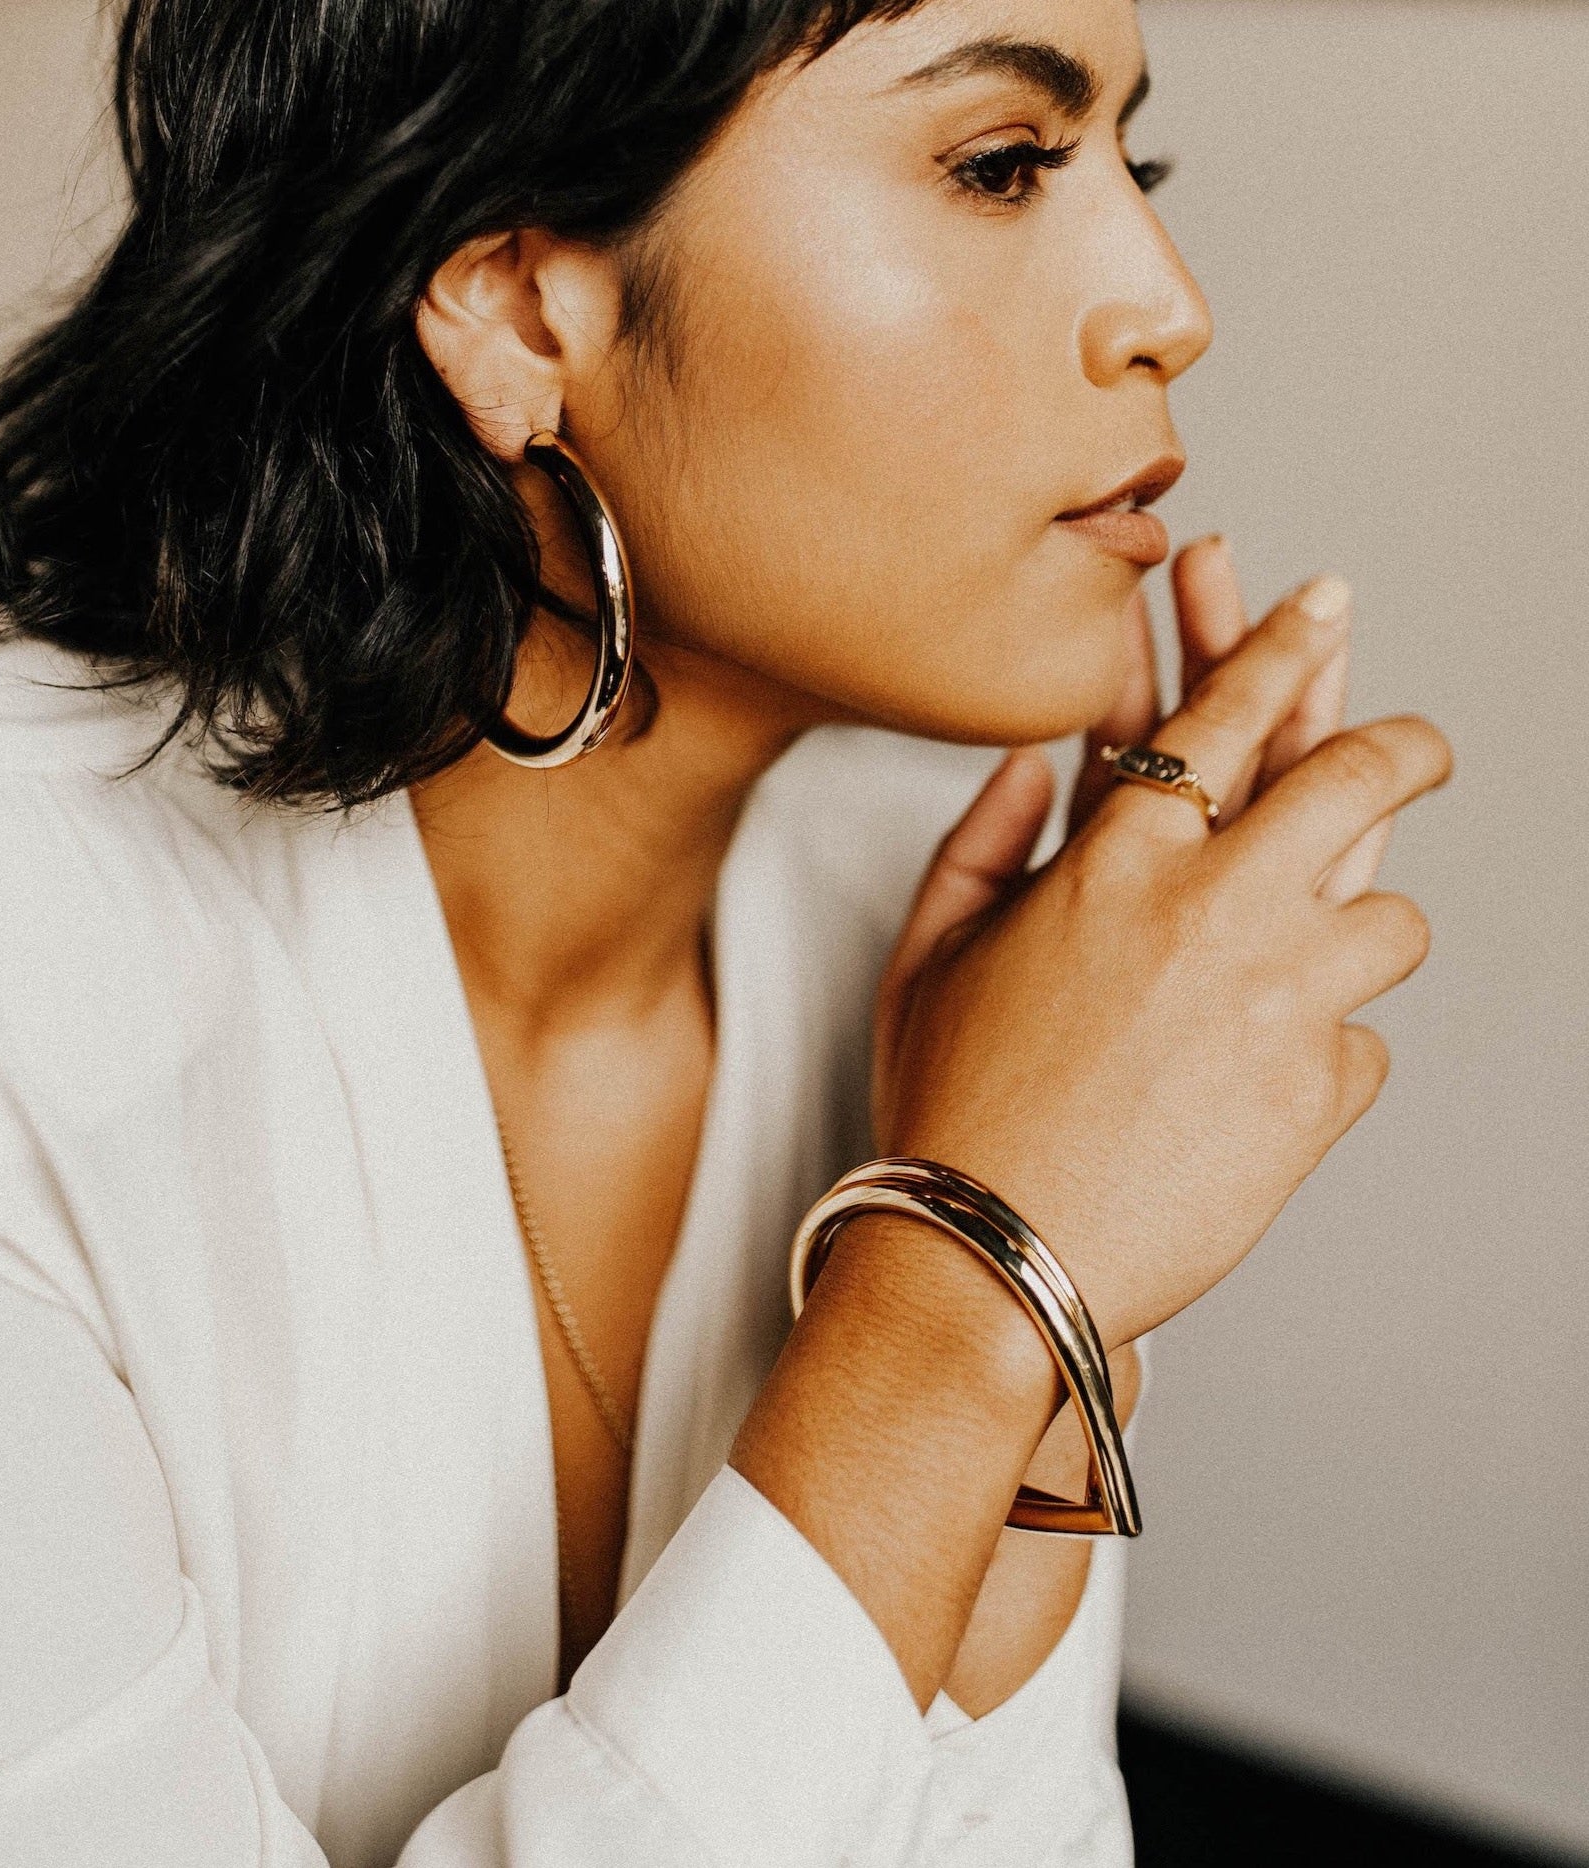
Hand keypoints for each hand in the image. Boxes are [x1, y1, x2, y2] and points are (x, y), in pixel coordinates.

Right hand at [874, 562, 1449, 1346]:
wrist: (992, 1257)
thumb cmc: (951, 1107)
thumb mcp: (928, 952)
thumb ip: (983, 838)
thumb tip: (1039, 764)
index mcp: (1114, 863)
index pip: (1223, 714)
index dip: (1279, 643)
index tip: (1319, 603)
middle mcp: (1213, 909)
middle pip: (1356, 778)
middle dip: (1401, 745)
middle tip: (1417, 747)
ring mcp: (1281, 999)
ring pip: (1390, 915)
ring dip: (1358, 925)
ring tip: (1309, 959)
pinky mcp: (1318, 1092)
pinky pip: (1363, 1041)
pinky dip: (1323, 1049)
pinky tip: (1254, 1079)